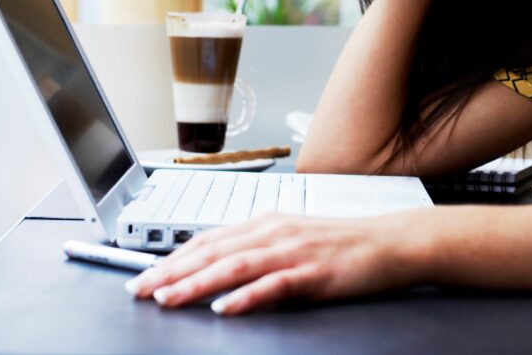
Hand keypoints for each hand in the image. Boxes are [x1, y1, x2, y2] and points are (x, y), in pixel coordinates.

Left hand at [124, 213, 423, 314]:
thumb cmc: (343, 244)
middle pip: (213, 252)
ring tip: (168, 298)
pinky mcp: (315, 273)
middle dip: (171, 271)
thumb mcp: (293, 239)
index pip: (209, 240)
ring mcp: (294, 251)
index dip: (172, 257)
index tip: (142, 275)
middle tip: (138, 290)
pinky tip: (224, 308)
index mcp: (266, 224)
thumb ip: (257, 250)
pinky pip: (274, 286)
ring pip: (235, 266)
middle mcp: (275, 232)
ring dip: (197, 282)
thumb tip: (218, 268)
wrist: (392, 242)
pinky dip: (246, 297)